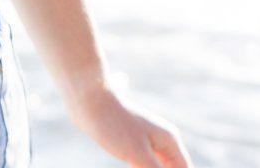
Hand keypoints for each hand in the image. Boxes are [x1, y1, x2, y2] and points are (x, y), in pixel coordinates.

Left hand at [68, 83, 192, 167]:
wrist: (87, 99)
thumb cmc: (114, 125)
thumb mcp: (138, 155)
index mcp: (169, 141)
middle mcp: (162, 140)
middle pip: (172, 167)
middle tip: (138, 165)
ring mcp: (147, 140)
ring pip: (156, 166)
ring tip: (133, 163)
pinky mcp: (131, 141)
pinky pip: (143, 163)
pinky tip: (131, 166)